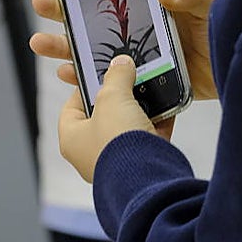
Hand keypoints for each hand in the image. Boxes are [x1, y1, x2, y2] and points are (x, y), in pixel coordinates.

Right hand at [29, 0, 219, 100]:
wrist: (239, 66)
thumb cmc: (226, 27)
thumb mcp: (211, 3)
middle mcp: (137, 21)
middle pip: (89, 10)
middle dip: (60, 4)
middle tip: (40, 0)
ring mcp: (136, 48)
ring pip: (90, 45)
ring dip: (63, 43)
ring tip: (39, 41)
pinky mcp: (140, 76)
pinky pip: (106, 79)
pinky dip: (85, 76)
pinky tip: (67, 72)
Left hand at [58, 55, 169, 181]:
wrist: (147, 177)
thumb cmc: (117, 143)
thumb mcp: (113, 98)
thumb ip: (116, 77)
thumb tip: (120, 64)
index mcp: (72, 138)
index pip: (72, 106)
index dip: (86, 87)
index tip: (103, 74)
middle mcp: (91, 152)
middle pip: (104, 115)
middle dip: (120, 98)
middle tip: (131, 81)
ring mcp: (118, 159)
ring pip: (129, 126)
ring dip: (142, 110)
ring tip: (152, 92)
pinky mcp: (142, 162)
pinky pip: (150, 137)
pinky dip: (159, 123)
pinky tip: (169, 109)